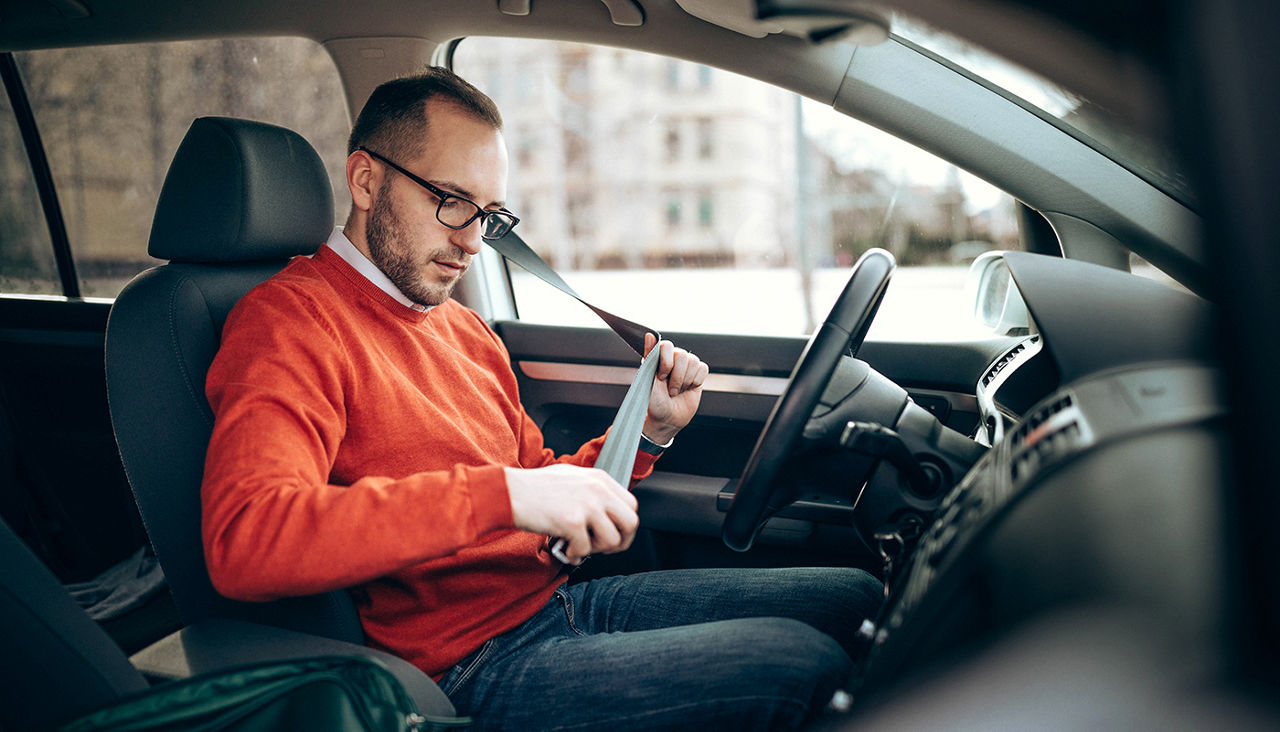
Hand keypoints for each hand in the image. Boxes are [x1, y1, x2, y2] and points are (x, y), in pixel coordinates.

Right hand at [505, 464, 638, 564]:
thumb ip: (593, 491)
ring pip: (612, 540)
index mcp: (600, 478)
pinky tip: (565, 549)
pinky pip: (586, 550)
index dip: (624, 525)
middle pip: (631, 523)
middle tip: (601, 547)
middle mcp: (598, 489)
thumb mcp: (572, 478)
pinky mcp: (573, 522)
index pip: (631, 505)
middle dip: (619, 541)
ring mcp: (587, 505)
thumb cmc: (534, 488)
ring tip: (578, 545)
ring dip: (596, 550)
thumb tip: (607, 514)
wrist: (509, 492)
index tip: (612, 534)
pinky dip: (575, 555)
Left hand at [642, 334, 708, 444]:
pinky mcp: (697, 374)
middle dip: (677, 376)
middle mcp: (672, 359)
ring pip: (694, 361)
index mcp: (658, 358)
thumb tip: (649, 334)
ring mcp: (685, 366)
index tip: (661, 377)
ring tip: (677, 390)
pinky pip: (703, 368)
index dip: (666, 362)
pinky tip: (689, 388)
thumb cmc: (653, 402)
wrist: (667, 419)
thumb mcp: (647, 379)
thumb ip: (649, 356)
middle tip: (670, 389)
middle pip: (682, 354)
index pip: (667, 346)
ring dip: (686, 380)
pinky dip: (696, 380)